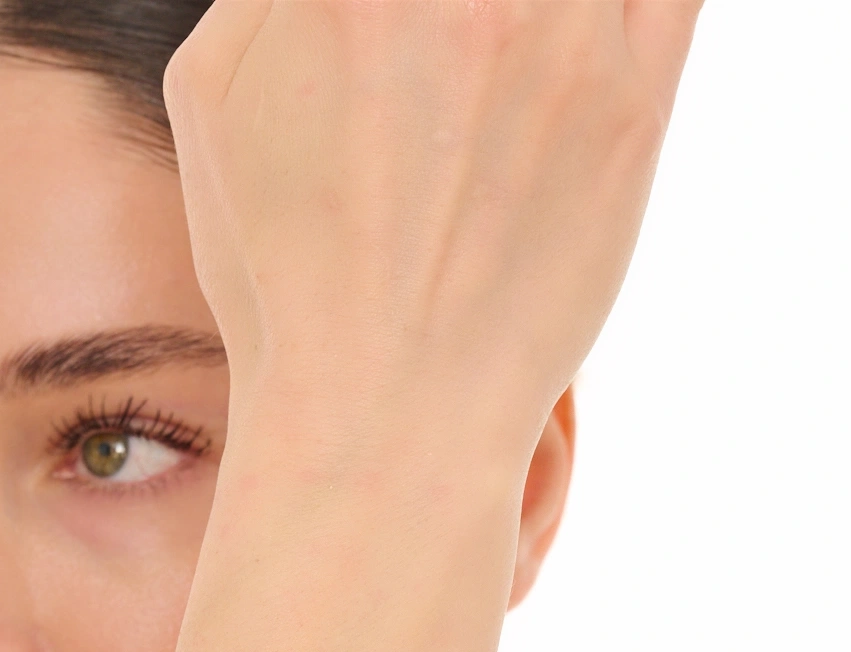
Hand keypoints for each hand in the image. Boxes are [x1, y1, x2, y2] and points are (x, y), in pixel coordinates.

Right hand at [165, 0, 703, 457]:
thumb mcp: (214, 100)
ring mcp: (559, 38)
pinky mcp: (636, 104)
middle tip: (473, 37)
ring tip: (528, 47)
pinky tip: (594, 34)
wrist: (385, 412)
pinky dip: (635, 1)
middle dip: (487, 3)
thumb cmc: (285, 277)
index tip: (408, 16)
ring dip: (549, 9)